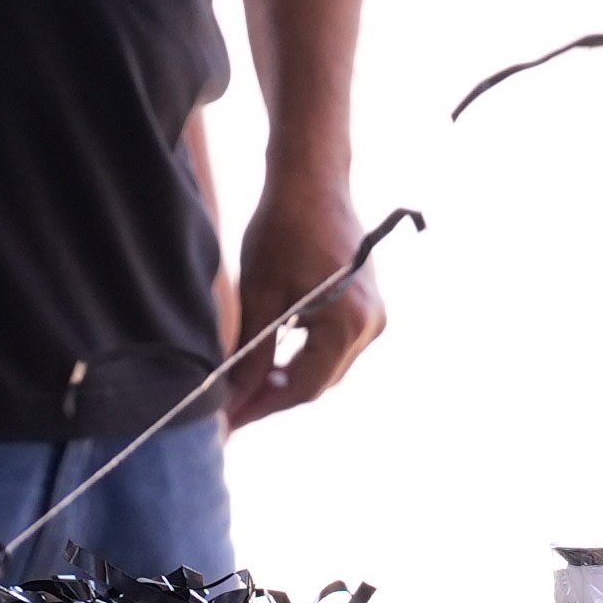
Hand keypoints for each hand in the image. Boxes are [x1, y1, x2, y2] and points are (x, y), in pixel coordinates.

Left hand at [221, 174, 391, 425]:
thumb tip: (235, 399)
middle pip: (319, 382)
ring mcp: (374, 315)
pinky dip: (304, 356)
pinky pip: (334, 346)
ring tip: (247, 386)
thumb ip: (252, 353)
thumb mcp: (260, 296)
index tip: (229, 422)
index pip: (304, 388)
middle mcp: (371, 325)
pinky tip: (273, 358)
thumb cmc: (282, 229)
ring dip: (289, 378)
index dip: (263, 407)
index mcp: (348, 324)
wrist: (312, 180)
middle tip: (232, 408)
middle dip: (275, 396)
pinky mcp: (367, 305)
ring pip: (327, 367)